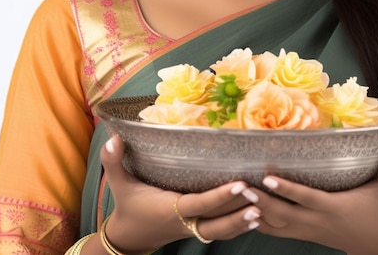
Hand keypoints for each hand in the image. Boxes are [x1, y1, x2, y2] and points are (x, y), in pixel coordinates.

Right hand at [99, 135, 260, 250]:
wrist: (129, 238)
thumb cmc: (128, 206)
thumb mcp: (119, 184)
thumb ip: (113, 162)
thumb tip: (112, 138)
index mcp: (170, 208)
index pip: (201, 204)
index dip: (221, 196)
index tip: (240, 184)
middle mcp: (185, 221)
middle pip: (218, 222)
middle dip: (240, 211)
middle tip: (261, 195)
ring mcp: (193, 229)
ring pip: (222, 230)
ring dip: (243, 220)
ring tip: (265, 208)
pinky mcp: (197, 230)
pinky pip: (221, 231)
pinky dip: (238, 226)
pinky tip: (256, 217)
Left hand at [244, 137, 377, 254]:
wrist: (375, 247)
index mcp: (333, 207)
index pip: (305, 198)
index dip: (286, 188)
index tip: (266, 175)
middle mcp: (316, 221)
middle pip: (283, 214)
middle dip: (260, 200)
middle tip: (239, 184)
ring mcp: (307, 230)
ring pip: (275, 225)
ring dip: (254, 211)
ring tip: (233, 195)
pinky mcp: (302, 234)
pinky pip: (275, 231)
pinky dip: (258, 221)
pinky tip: (241, 210)